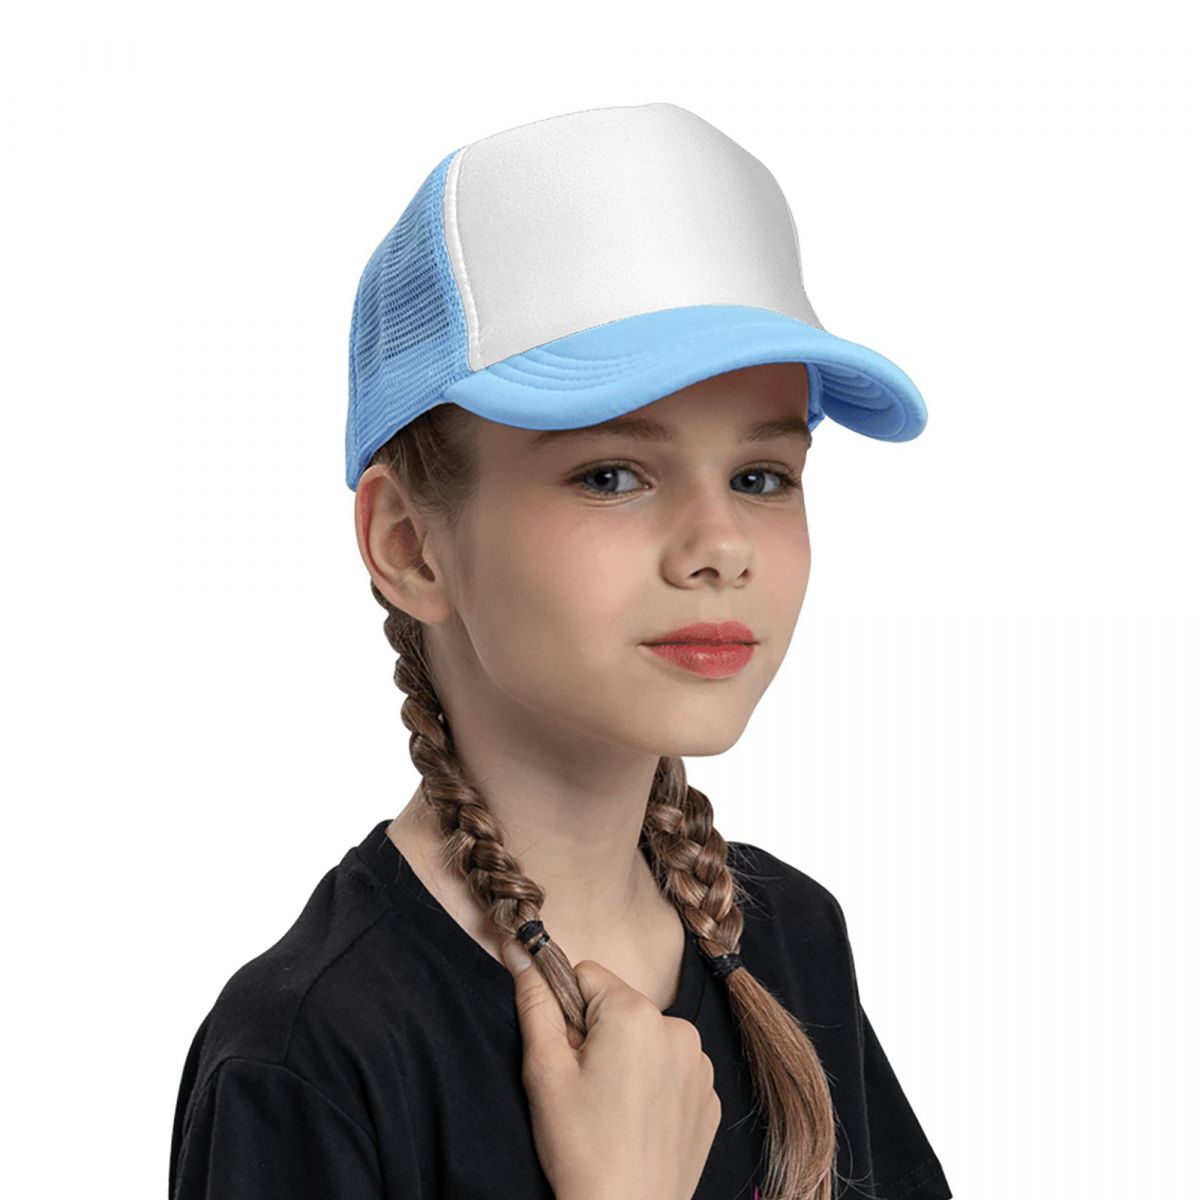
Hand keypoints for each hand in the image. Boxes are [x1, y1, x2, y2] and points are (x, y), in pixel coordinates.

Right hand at [503, 939, 720, 1199]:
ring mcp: (700, 1064)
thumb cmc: (580, 1149)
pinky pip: (672, 1068)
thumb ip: (534, 1002)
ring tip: (612, 1110)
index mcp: (636, 1013)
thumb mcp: (544, 1071)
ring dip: (628, 1058)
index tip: (566, 1055)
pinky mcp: (708, 1095)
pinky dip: (653, 1085)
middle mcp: (678, 1028)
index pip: (587, 975)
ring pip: (646, 1036)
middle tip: (585, 1090)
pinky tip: (637, 1123)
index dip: (566, 1011)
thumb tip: (520, 951)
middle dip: (597, 1035)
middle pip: (619, 1006)